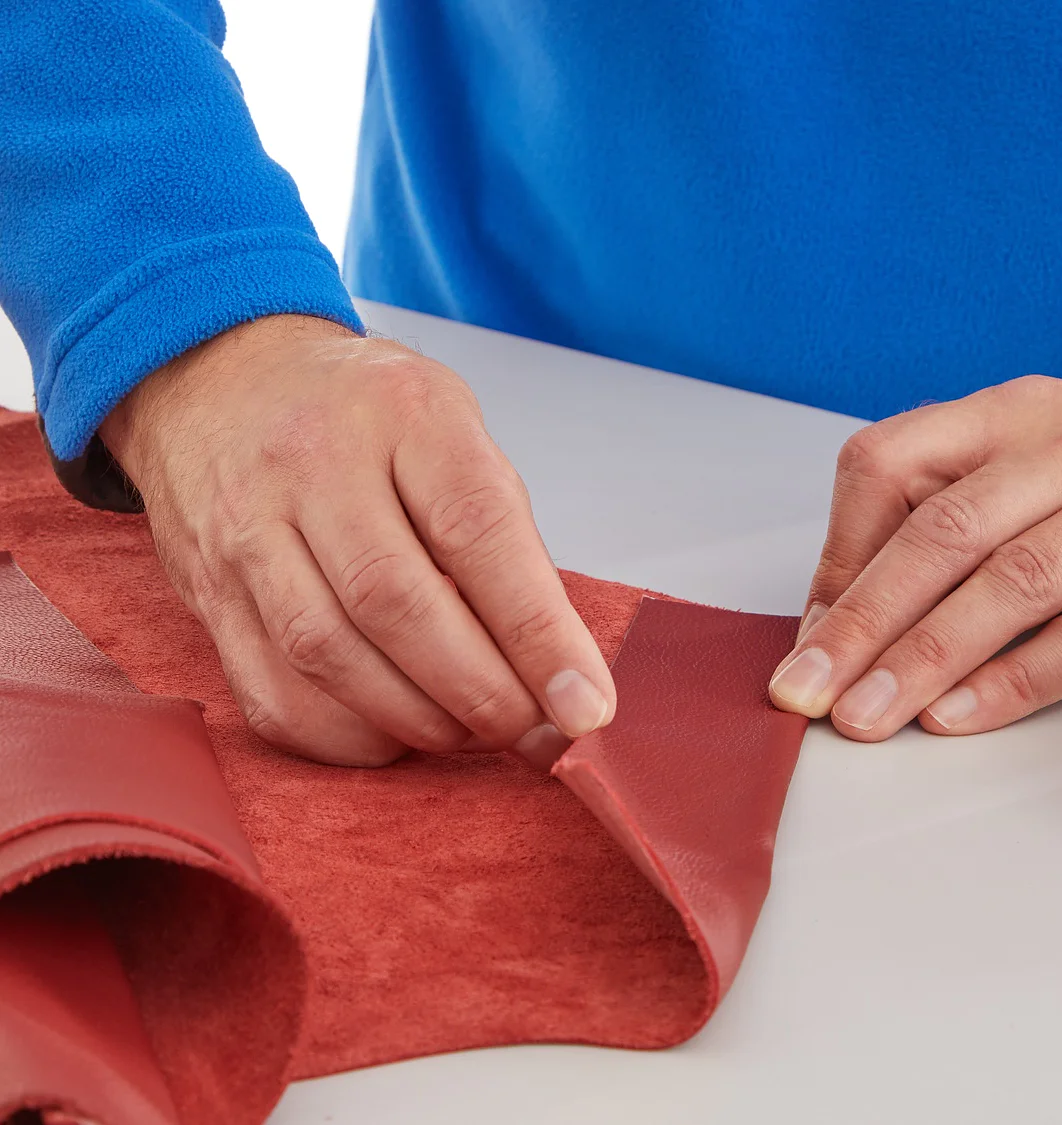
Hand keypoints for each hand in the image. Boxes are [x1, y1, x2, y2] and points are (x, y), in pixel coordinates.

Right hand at [100, 314, 614, 766]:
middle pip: (398, 604)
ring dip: (419, 721)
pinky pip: (273, 692)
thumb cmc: (364, 413)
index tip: (585, 703)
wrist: (220, 376)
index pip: (479, 531)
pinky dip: (346, 736)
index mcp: (405, 413)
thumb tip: (554, 663)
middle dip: (483, 693)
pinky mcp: (206, 591)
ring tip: (474, 735)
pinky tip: (394, 734)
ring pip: (329, 655)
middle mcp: (314, 464)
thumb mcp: (452, 428)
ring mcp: (246, 528)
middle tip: (537, 734)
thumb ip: (501, 534)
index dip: (537, 633)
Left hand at [769, 376, 1061, 739]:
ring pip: (1012, 584)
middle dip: (864, 618)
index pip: (892, 460)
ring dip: (926, 657)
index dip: (841, 551)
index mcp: (1017, 411)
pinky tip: (959, 717)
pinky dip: (1017, 681)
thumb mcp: (1044, 451)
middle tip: (806, 691)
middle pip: (944, 531)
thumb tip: (844, 612)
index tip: (813, 632)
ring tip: (868, 716)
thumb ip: (954, 507)